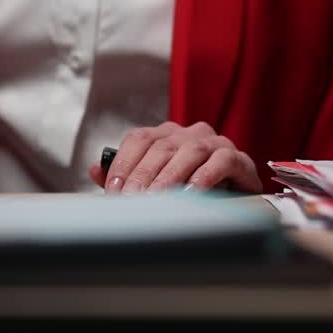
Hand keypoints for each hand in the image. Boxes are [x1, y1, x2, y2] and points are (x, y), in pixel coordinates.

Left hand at [87, 122, 261, 193]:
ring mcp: (214, 142)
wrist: (237, 198)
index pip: (138, 139)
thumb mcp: (156, 184)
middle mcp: (188, 133)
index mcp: (166, 134)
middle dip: (143, 174)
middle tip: (132, 199)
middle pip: (161, 147)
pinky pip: (221, 161)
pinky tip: (192, 193)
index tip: (112, 190)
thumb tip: (95, 170)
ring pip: (189, 151)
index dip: (123, 163)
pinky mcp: (237, 157)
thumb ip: (125, 177)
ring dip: (170, 176)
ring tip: (158, 197)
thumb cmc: (191, 189)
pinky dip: (204, 177)